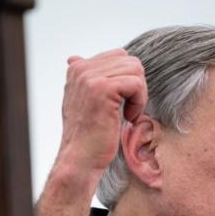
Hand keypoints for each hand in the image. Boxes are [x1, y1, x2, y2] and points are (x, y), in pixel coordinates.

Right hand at [55, 48, 147, 176]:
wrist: (80, 158)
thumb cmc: (88, 135)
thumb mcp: (83, 101)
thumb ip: (86, 79)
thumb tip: (75, 58)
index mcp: (77, 68)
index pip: (119, 57)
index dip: (128, 80)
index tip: (121, 103)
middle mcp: (81, 68)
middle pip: (130, 62)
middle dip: (136, 87)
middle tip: (129, 110)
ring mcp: (90, 77)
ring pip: (135, 70)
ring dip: (139, 95)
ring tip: (128, 114)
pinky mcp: (102, 89)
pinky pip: (136, 83)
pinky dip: (139, 102)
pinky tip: (128, 118)